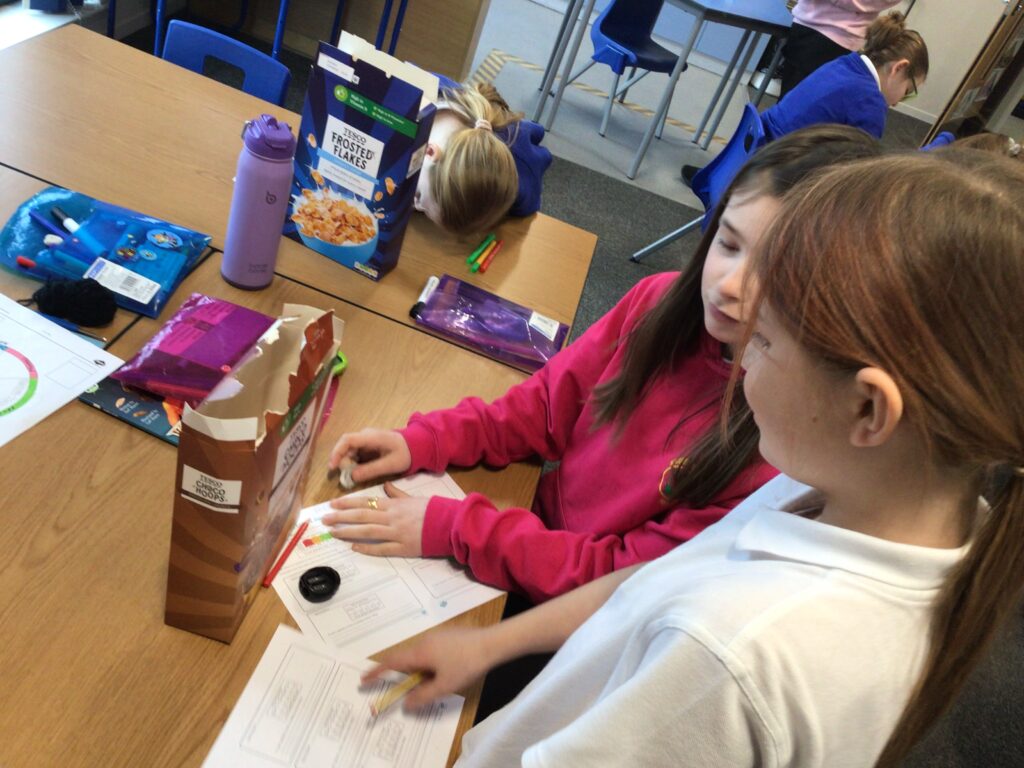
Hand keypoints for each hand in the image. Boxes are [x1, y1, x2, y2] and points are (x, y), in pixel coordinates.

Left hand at [323, 481, 427, 556]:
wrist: (450, 524)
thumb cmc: (433, 510)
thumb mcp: (414, 498)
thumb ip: (397, 494)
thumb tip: (385, 487)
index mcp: (394, 504)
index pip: (366, 501)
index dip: (347, 503)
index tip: (333, 504)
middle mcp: (392, 518)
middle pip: (362, 515)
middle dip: (341, 517)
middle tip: (325, 519)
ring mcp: (396, 533)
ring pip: (367, 531)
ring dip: (348, 532)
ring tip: (334, 532)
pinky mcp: (403, 548)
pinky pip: (381, 549)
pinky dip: (367, 548)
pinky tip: (354, 548)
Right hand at [328, 428, 411, 484]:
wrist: (416, 446)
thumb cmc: (405, 453)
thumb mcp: (390, 464)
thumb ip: (371, 470)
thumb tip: (352, 477)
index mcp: (371, 436)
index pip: (347, 440)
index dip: (337, 452)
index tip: (333, 466)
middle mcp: (365, 436)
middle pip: (345, 446)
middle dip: (341, 461)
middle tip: (344, 476)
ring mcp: (365, 440)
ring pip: (349, 451)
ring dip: (347, 463)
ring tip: (351, 476)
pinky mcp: (367, 446)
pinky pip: (355, 454)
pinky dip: (353, 463)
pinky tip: (357, 473)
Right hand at [361, 625, 496, 711]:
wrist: (492, 643)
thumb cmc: (466, 664)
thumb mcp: (444, 686)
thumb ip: (423, 696)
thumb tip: (406, 703)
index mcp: (419, 652)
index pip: (391, 662)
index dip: (377, 671)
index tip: (363, 678)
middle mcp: (424, 641)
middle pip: (404, 658)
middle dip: (396, 672)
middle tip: (392, 685)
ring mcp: (436, 636)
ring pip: (418, 654)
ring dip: (414, 668)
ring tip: (420, 682)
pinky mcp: (447, 636)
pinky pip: (429, 650)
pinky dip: (425, 662)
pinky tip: (437, 671)